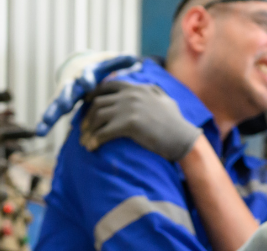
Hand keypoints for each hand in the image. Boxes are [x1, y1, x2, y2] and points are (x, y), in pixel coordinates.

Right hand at [35, 54, 138, 136]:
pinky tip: (39, 133)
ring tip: (45, 124)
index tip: (89, 84)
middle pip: (67, 90)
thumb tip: (135, 59)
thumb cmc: (98, 68)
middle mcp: (71, 83)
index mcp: (85, 73)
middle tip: (65, 105)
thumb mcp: (107, 64)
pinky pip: (50, 114)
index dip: (87, 79)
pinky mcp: (57, 104)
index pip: (86, 75)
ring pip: (55, 104)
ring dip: (50, 114)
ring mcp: (63, 94)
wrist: (78, 66)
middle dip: (65, 97)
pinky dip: (44, 122)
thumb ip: (119, 63)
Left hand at [79, 80, 201, 161]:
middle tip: (82, 131)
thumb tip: (148, 87)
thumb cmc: (175, 122)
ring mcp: (129, 108)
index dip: (92, 96)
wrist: (183, 137)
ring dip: (88, 131)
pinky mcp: (129, 124)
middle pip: (97, 103)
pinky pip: (103, 132)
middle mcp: (130, 94)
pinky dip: (94, 140)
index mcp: (136, 87)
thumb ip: (152, 91)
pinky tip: (92, 148)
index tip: (85, 107)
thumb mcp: (164, 99)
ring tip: (84, 142)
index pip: (107, 86)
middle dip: (87, 117)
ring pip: (97, 117)